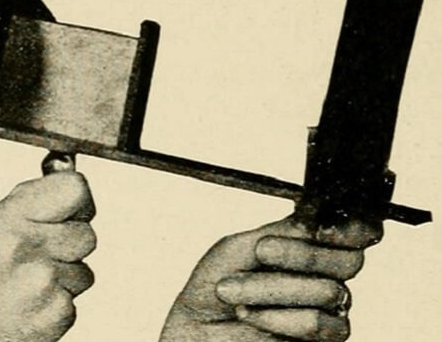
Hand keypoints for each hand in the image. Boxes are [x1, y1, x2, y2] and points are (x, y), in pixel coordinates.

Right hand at [0, 171, 96, 341]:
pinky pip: (76, 298)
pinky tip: (28, 305)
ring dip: (63, 275)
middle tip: (37, 255)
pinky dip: (57, 301)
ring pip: (84, 269)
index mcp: (6, 220)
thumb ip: (26, 204)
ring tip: (25, 285)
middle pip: (88, 234)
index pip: (75, 189)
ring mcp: (46, 284)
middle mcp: (28, 249)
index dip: (77, 200)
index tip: (70, 208)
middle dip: (69, 243)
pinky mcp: (58, 315)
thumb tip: (65, 176)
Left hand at [160, 215, 381, 341]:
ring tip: (232, 292)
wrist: (198, 327)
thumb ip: (275, 234)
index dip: (350, 229)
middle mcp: (327, 274)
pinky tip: (248, 314)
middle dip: (301, 254)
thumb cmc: (215, 284)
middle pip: (349, 260)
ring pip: (328, 291)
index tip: (320, 230)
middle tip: (261, 251)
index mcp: (310, 243)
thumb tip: (311, 224)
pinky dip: (277, 317)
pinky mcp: (326, 339)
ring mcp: (331, 309)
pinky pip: (318, 324)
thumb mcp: (237, 248)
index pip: (356, 231)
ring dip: (272, 289)